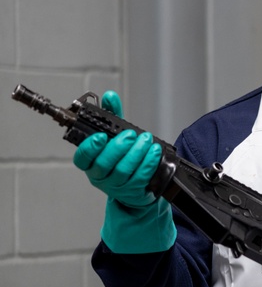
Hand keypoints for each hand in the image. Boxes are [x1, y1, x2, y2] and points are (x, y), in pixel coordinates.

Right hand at [72, 90, 175, 252]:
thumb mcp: (114, 135)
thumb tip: (109, 96)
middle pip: (105, 164)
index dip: (90, 148)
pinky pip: (141, 176)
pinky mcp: (133, 190)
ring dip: (137, 153)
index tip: (101, 136)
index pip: (82, 158)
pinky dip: (148, 162)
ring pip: (124, 170)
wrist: (135, 185)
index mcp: (90, 163)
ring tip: (146, 140)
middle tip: (131, 135)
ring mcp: (117, 185)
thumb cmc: (121, 157)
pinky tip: (154, 151)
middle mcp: (100, 176)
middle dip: (119, 147)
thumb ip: (112, 115)